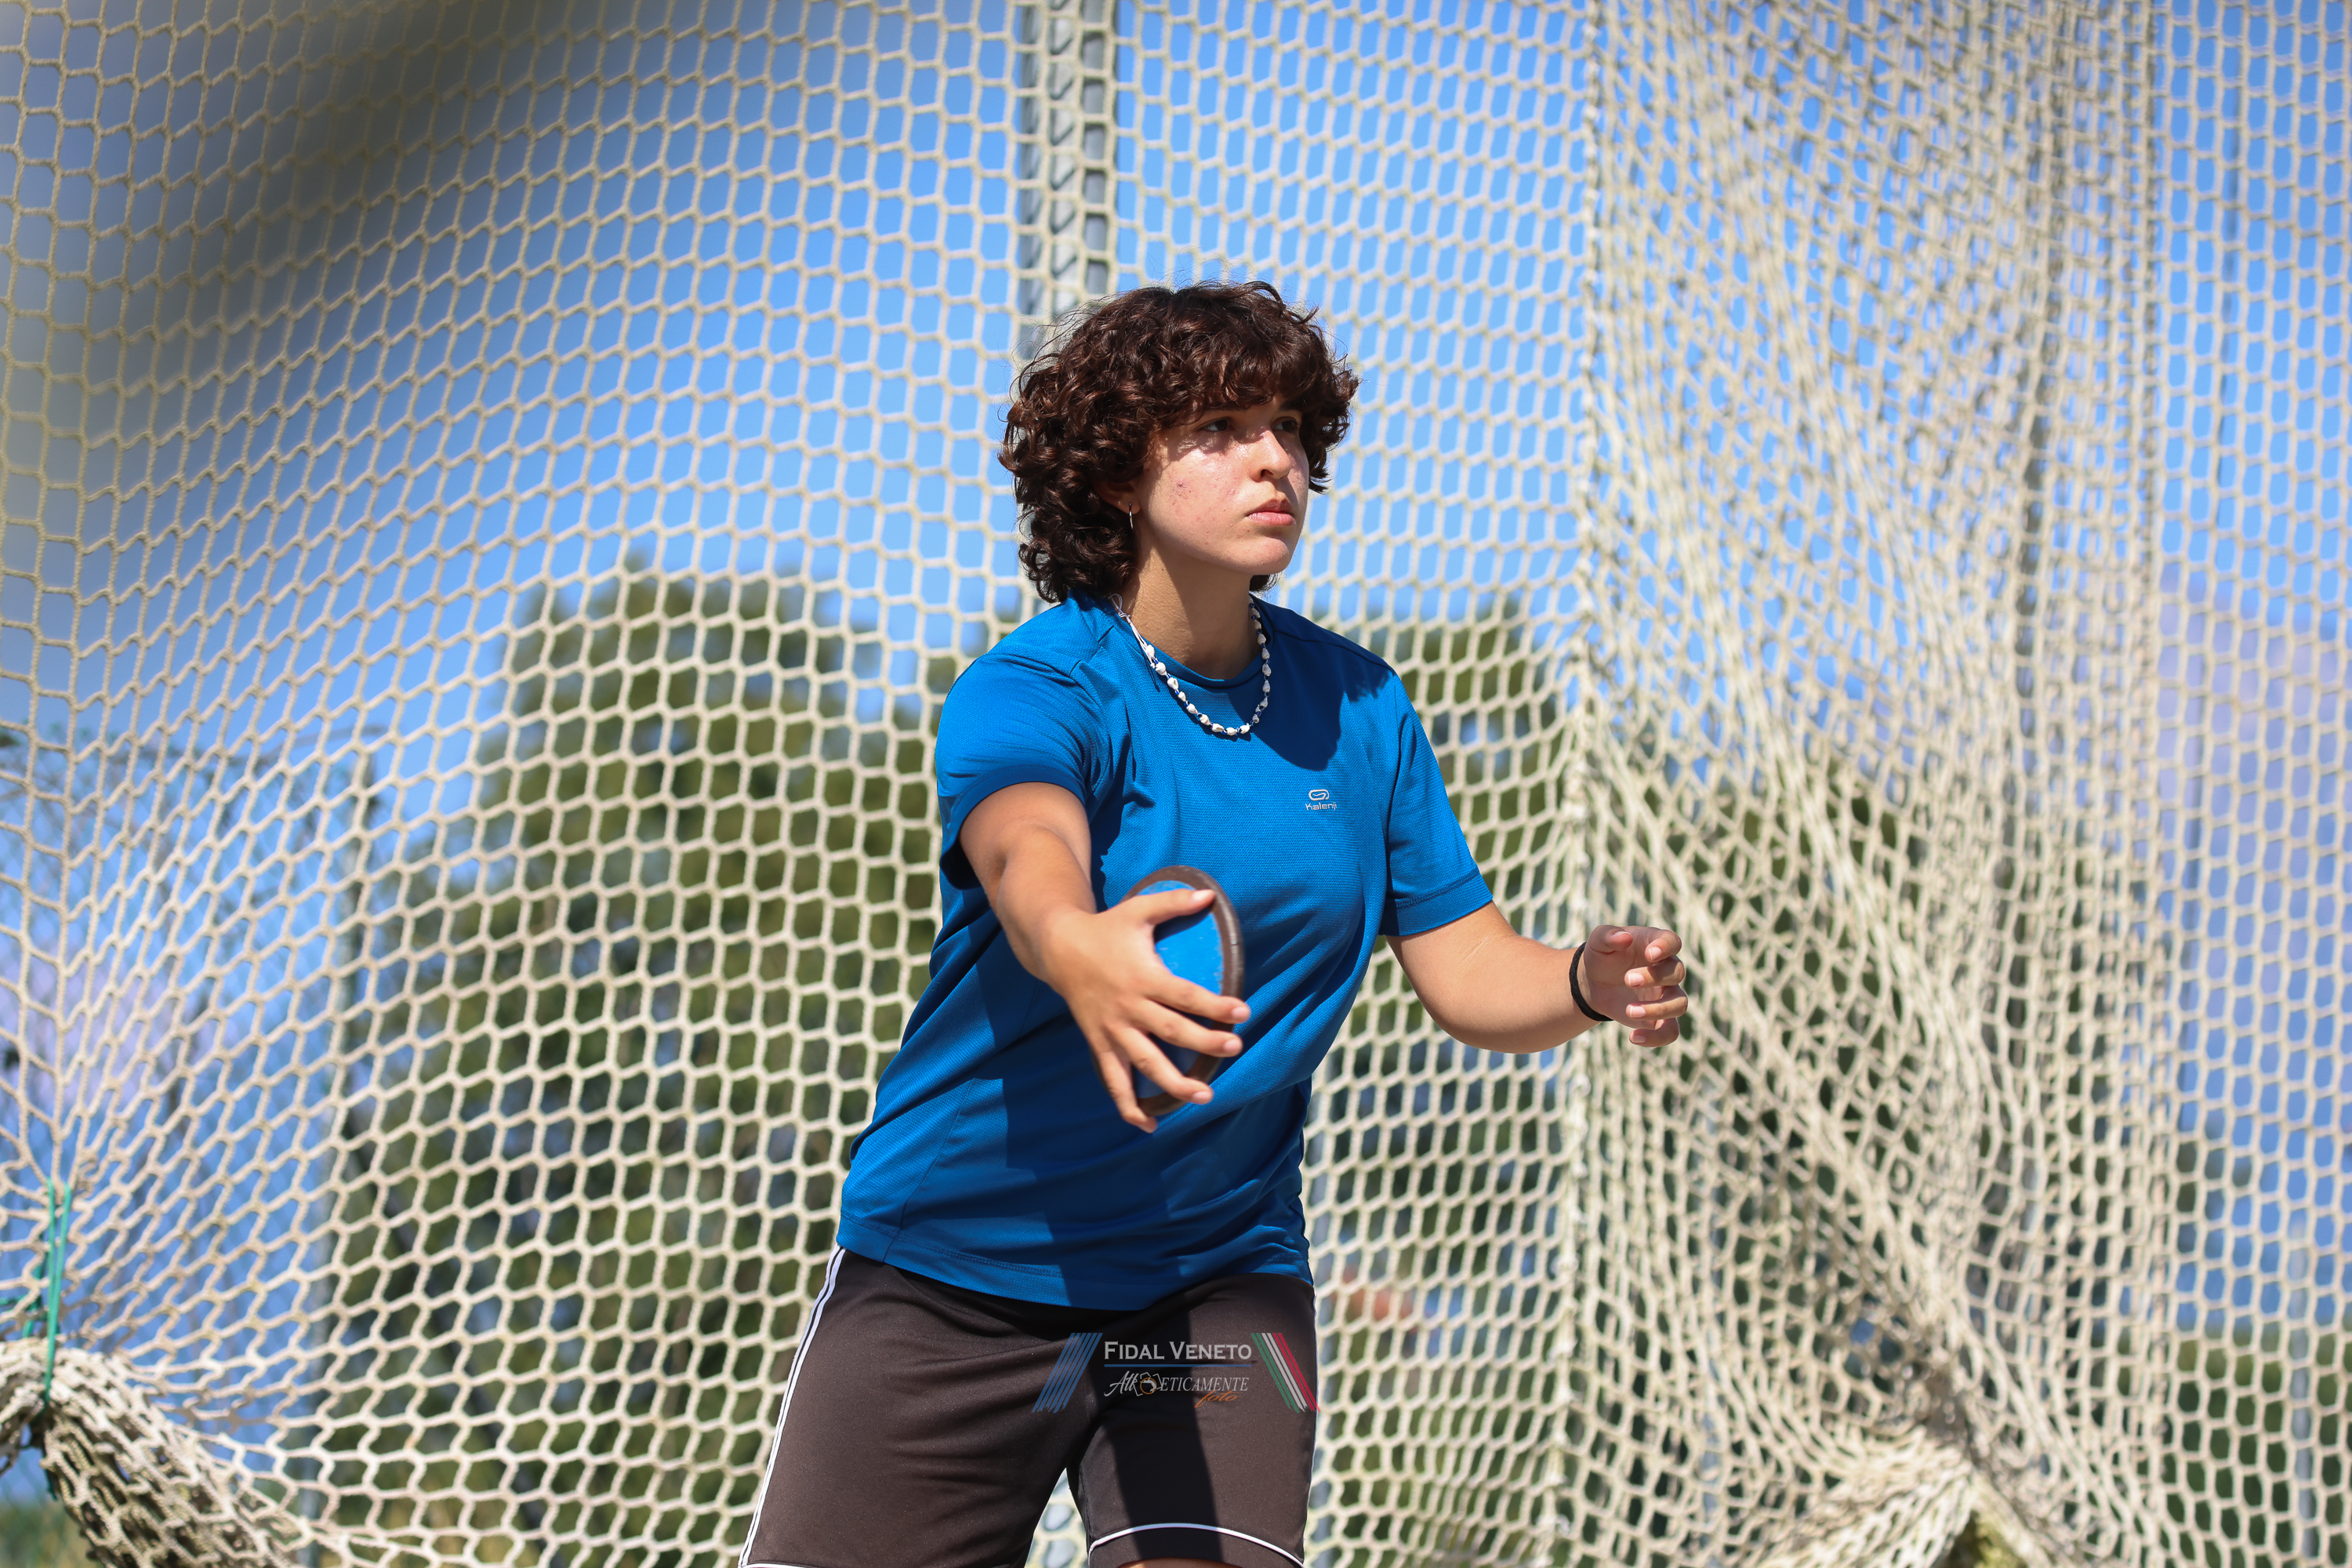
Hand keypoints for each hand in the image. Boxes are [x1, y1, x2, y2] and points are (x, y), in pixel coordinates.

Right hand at [1036, 885, 1249, 1132]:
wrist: (1057, 948)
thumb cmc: (1106, 929)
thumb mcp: (1138, 910)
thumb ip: (1174, 902)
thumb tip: (1211, 896)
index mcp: (1143, 977)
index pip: (1184, 995)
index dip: (1214, 1005)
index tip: (1242, 1013)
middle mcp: (1129, 1008)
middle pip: (1171, 1031)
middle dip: (1204, 1044)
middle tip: (1234, 1049)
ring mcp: (1113, 1030)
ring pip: (1145, 1063)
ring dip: (1174, 1083)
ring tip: (1205, 1096)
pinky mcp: (1100, 1044)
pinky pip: (1113, 1080)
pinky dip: (1128, 1106)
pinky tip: (1149, 1126)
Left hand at [1578, 925, 1687, 1047]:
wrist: (1595, 982)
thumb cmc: (1602, 955)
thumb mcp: (1598, 941)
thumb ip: (1608, 935)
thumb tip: (1624, 937)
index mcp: (1655, 945)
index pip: (1672, 942)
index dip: (1666, 947)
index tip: (1650, 954)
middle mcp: (1666, 970)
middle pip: (1676, 973)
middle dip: (1654, 977)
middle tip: (1627, 979)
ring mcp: (1666, 995)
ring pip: (1679, 1004)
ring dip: (1658, 1009)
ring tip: (1629, 1011)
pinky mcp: (1659, 1017)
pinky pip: (1670, 1032)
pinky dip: (1657, 1038)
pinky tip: (1634, 1038)